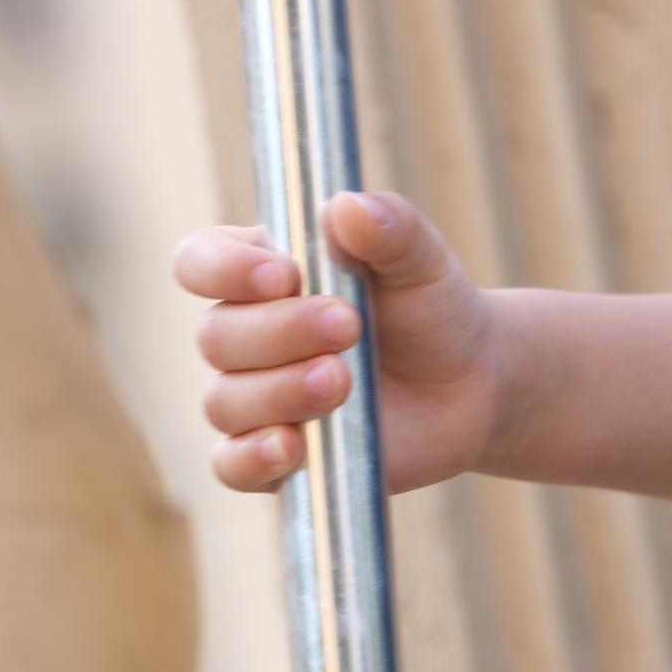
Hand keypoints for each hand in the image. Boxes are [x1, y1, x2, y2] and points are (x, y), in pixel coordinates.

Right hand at [175, 191, 515, 497]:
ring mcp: (255, 398)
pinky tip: (291, 445)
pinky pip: (231, 465)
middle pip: (217, 335)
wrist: (471, 384)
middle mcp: (246, 335)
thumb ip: (389, 227)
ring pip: (225, 401)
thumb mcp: (421, 260)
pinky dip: (252, 458)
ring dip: (280, 391)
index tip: (282, 275)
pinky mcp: (273, 456)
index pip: (200, 261)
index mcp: (262, 272)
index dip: (223, 268)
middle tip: (348, 326)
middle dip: (280, 331)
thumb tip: (346, 205)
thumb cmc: (431, 308)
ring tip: (342, 381)